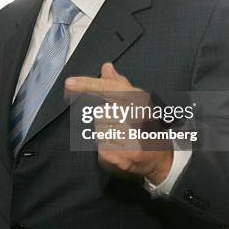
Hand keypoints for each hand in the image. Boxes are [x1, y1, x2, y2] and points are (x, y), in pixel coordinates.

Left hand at [66, 63, 172, 184]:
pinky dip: (105, 147)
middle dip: (105, 120)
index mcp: (141, 101)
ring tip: (122, 138)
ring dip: (105, 134)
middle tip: (121, 127)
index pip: (109, 89)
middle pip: (99, 112)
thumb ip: (119, 85)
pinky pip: (99, 146)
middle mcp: (137, 118)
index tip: (69, 83)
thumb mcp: (139, 103)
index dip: (87, 84)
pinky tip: (119, 149)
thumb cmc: (147, 127)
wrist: (160, 160)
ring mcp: (129, 139)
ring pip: (99, 130)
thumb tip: (106, 67)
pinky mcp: (120, 156)